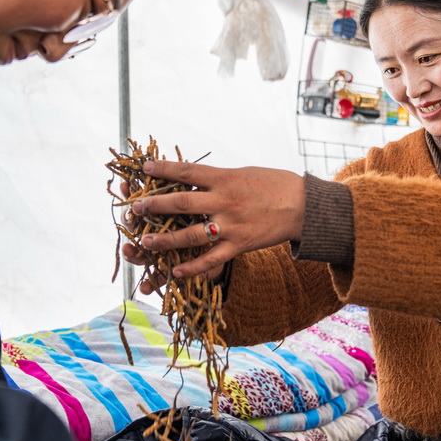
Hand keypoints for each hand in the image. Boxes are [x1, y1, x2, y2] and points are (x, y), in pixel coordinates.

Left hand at [125, 161, 305, 280]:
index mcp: (225, 178)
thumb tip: (191, 176)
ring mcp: (231, 225)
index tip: (144, 167)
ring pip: (191, 234)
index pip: (187, 171)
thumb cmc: (273, 184)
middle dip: (156, 206)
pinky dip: (193, 267)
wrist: (304, 205)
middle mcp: (225, 201)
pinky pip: (212, 259)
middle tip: (135, 209)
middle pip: (183, 203)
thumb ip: (217, 178)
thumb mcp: (243, 173)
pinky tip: (175, 272)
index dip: (163, 169)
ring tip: (145, 243)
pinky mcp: (240, 245)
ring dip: (166, 240)